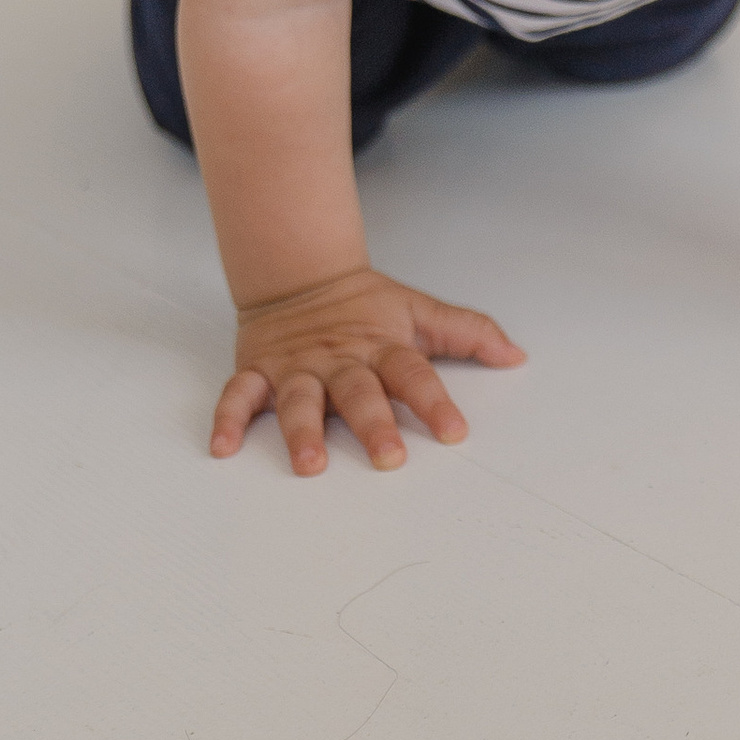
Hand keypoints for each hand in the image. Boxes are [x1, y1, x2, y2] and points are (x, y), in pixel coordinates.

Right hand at [212, 264, 525, 475]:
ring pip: (300, 398)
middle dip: (373, 424)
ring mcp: (297, 366)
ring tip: (309, 465)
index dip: (434, 401)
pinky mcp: (259, 370)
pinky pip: (239, 395)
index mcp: (381, 346)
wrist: (300, 274)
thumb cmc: (366, 305)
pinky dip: (228, 419)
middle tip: (389, 458)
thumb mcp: (418, 310)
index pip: (413, 372)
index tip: (455, 432)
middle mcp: (340, 358)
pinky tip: (223, 448)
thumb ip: (467, 332)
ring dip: (302, 431)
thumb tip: (516, 354)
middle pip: (358, 391)